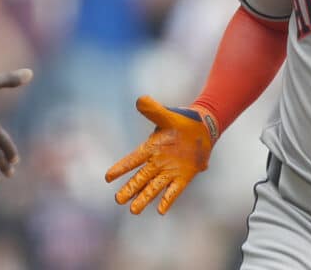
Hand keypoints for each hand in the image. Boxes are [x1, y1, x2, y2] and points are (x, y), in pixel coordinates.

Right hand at [105, 95, 218, 214]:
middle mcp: (157, 163)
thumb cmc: (181, 121)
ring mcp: (169, 171)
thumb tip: (140, 100)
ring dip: (144, 198)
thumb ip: (153, 110)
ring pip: (153, 187)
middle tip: (118, 200)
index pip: (132, 160)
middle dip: (129, 189)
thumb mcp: (166, 115)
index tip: (108, 177)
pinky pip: (173, 191)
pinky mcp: (183, 177)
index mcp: (150, 148)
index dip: (121, 168)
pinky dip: (167, 200)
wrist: (203, 129)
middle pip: (140, 178)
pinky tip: (160, 211)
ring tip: (133, 211)